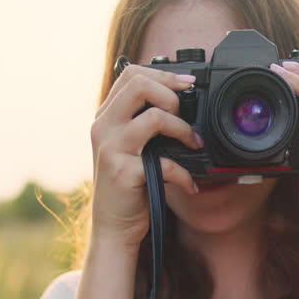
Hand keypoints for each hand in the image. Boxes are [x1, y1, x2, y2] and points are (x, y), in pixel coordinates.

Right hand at [88, 65, 203, 250]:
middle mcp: (104, 127)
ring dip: (183, 130)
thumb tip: (182, 100)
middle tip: (185, 115)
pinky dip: (184, 174)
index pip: (131, 74)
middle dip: (172, 95)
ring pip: (155, 117)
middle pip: (139, 85)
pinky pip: (165, 162)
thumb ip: (144, 122)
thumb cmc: (129, 185)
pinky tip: (189, 184)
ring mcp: (111, 149)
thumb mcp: (131, 147)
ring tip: (193, 145)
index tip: (189, 84)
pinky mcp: (124, 173)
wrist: (113, 225)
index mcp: (106, 116)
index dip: (164, 74)